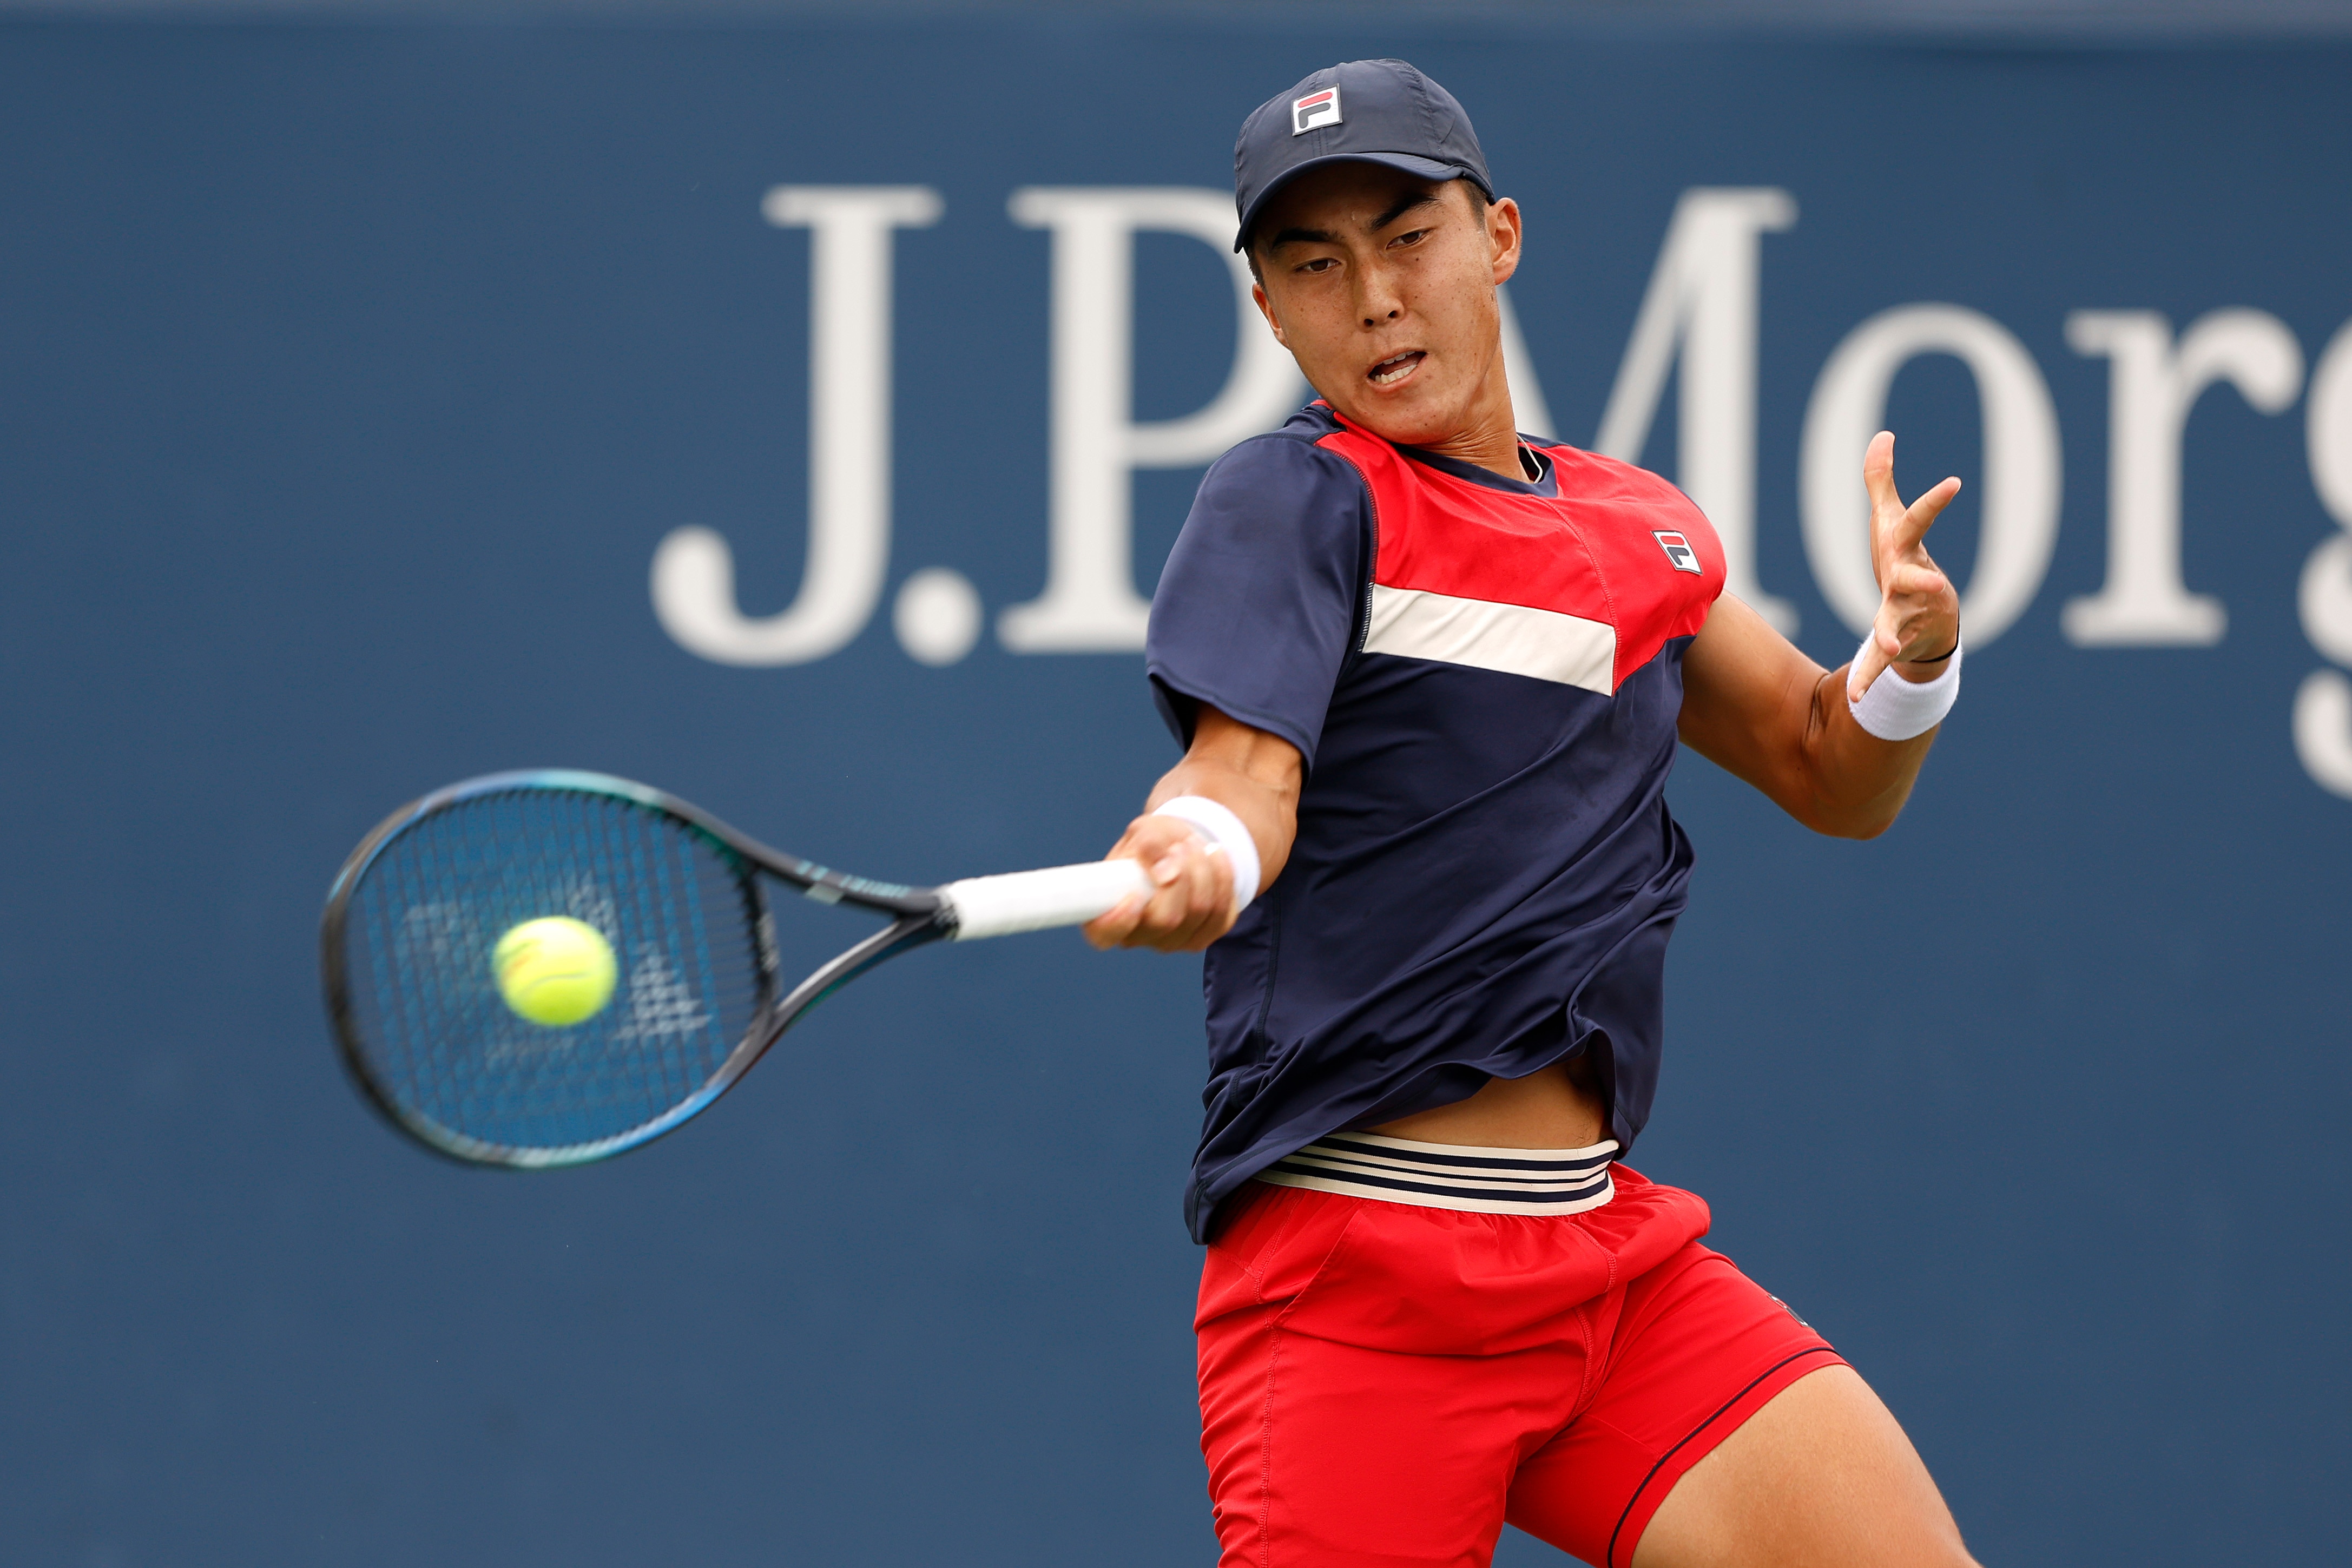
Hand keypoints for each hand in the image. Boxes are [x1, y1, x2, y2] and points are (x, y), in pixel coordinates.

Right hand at [1081, 814, 1235, 952]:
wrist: (1182, 847)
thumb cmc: (1154, 843)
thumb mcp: (1145, 831)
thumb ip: (1149, 845)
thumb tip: (1164, 872)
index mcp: (1107, 913)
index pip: (1104, 934)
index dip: (1119, 921)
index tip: (1134, 894)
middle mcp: (1139, 935)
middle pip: (1165, 920)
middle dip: (1181, 876)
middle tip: (1180, 846)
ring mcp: (1172, 941)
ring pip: (1199, 913)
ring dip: (1203, 871)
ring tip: (1195, 845)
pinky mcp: (1204, 936)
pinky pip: (1222, 914)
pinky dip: (1223, 879)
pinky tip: (1215, 857)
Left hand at [1848, 430, 1961, 700]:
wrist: (1930, 622)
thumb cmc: (1905, 562)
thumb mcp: (1890, 521)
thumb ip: (1881, 480)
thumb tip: (1882, 435)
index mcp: (1906, 551)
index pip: (1920, 521)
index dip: (1935, 502)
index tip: (1955, 483)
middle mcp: (1912, 584)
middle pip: (1915, 578)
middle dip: (1923, 579)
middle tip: (1933, 580)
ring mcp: (1906, 616)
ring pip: (1898, 625)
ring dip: (1892, 636)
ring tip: (1889, 648)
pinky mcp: (1895, 643)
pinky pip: (1877, 663)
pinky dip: (1867, 678)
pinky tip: (1855, 697)